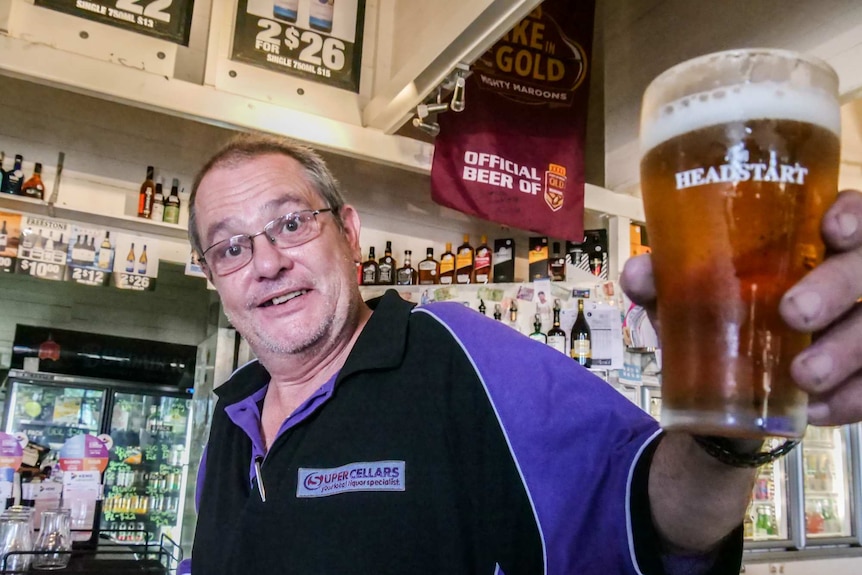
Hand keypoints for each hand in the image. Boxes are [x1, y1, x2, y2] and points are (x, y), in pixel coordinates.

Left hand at [621, 189, 861, 425]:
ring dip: (846, 349)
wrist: (721, 392)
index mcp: (806, 244)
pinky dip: (850, 399)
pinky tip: (816, 409)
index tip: (833, 228)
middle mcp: (844, 277)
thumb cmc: (715, 320)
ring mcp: (858, 324)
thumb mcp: (684, 300)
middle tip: (794, 312)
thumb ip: (662, 283)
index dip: (854, 216)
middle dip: (836, 286)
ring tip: (804, 375)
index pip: (851, 215)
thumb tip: (639, 273)